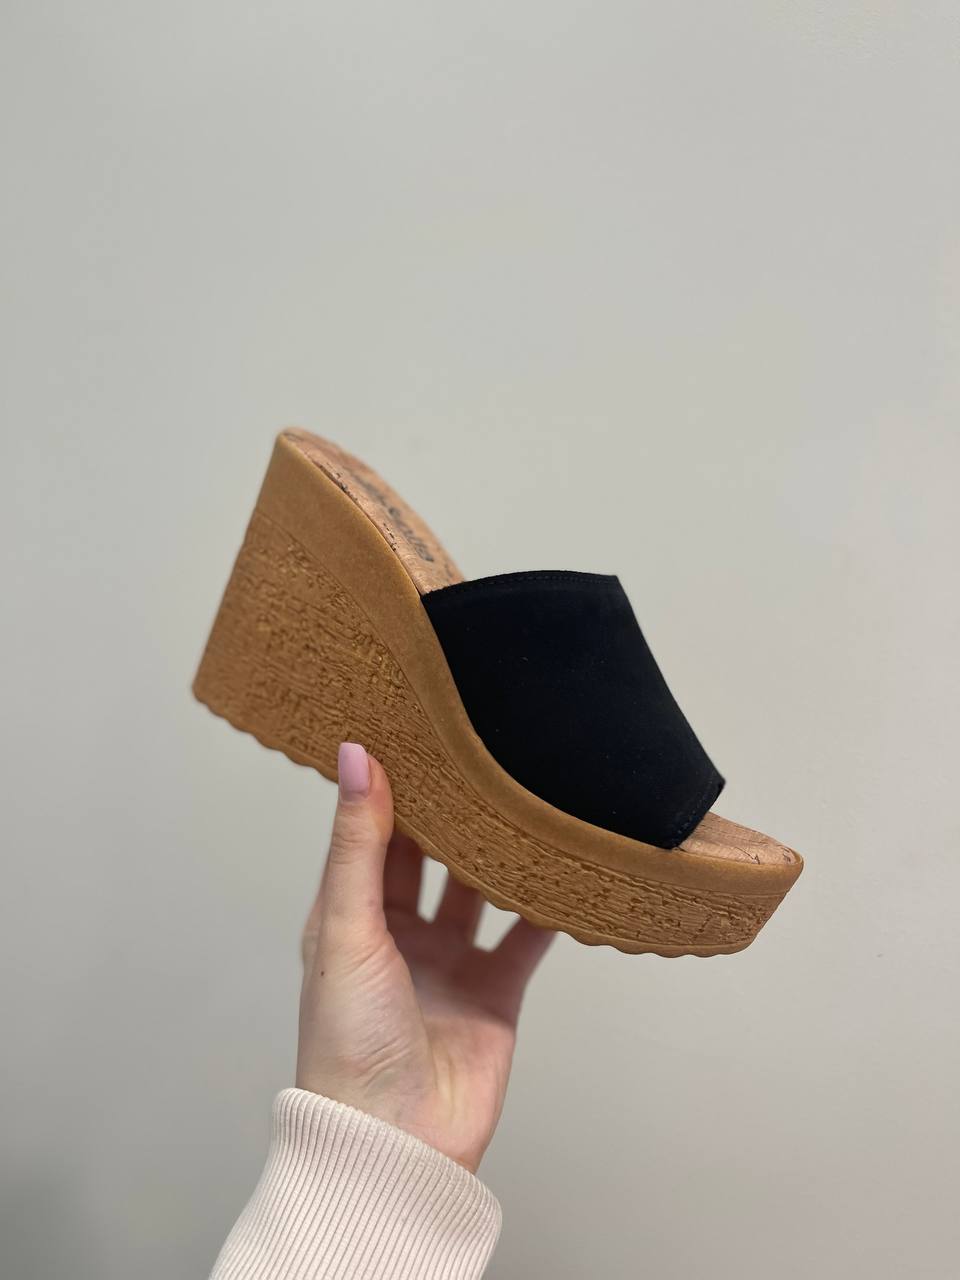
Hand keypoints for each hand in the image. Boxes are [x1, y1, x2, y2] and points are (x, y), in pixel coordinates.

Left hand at [297, 741, 554, 1172]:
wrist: (396, 1144)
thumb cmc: (348, 1041)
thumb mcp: (347, 928)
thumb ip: (359, 843)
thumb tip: (356, 755)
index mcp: (351, 915)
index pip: (375, 834)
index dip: (394, 786)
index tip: (420, 729)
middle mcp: (401, 933)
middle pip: (431, 857)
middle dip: (453, 813)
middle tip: (486, 751)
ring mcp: (451, 961)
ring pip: (481, 889)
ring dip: (501, 852)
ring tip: (529, 796)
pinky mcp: (496, 991)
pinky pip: (527, 938)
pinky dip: (547, 906)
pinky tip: (569, 867)